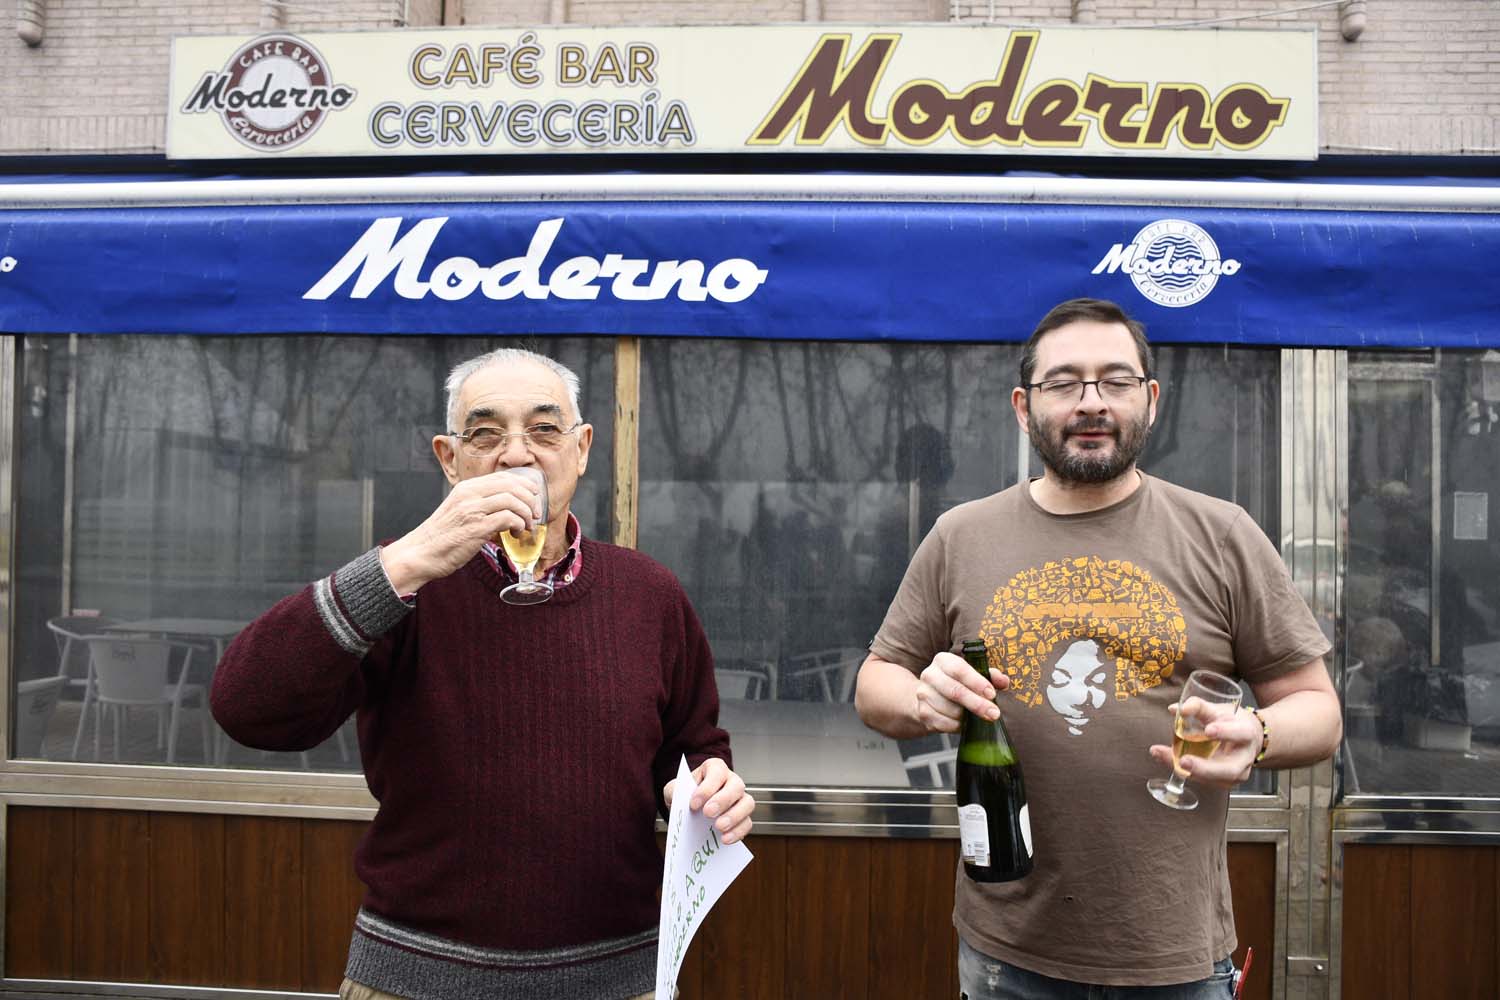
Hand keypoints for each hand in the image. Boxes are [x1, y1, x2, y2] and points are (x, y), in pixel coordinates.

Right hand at [379, 469, 543, 592]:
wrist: (420, 553)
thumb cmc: (441, 537)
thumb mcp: (459, 511)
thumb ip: (479, 506)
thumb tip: (506, 510)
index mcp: (466, 488)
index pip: (503, 478)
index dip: (524, 486)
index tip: (533, 497)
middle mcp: (469, 494)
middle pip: (512, 486)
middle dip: (530, 499)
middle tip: (535, 513)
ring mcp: (472, 510)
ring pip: (512, 500)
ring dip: (526, 513)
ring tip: (527, 526)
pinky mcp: (476, 528)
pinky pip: (508, 518)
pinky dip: (518, 524)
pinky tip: (516, 532)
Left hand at [663, 758, 754, 844]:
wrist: (688, 808)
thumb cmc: (684, 794)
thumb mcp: (674, 789)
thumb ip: (674, 793)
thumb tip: (678, 801)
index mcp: (715, 768)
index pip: (717, 772)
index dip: (707, 788)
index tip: (693, 804)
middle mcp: (731, 781)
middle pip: (736, 786)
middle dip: (723, 801)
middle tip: (708, 814)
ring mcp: (740, 799)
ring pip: (747, 804)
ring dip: (734, 816)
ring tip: (719, 828)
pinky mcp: (743, 817)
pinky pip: (747, 823)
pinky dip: (738, 832)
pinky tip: (724, 839)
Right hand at [914, 652, 1008, 733]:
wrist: (929, 696)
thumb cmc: (957, 683)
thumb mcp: (973, 674)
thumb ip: (990, 675)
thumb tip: (1003, 681)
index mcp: (943, 661)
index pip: (959, 669)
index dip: (977, 682)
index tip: (992, 694)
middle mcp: (930, 675)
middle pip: (955, 691)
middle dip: (977, 704)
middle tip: (994, 713)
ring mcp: (924, 694)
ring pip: (950, 710)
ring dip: (968, 717)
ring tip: (976, 717)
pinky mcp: (923, 712)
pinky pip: (944, 723)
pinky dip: (958, 726)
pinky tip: (964, 722)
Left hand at [1148, 700, 1262, 787]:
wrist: (1245, 738)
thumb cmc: (1230, 722)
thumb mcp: (1217, 709)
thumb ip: (1197, 707)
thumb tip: (1173, 709)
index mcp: (1246, 734)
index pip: (1240, 733)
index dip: (1225, 732)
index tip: (1208, 730)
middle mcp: (1244, 758)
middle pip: (1228, 770)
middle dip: (1204, 768)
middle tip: (1183, 761)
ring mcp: (1235, 774)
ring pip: (1213, 779)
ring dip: (1187, 770)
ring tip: (1163, 755)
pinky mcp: (1223, 782)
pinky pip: (1203, 780)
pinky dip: (1184, 771)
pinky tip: (1168, 759)